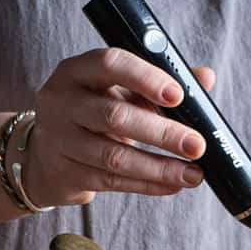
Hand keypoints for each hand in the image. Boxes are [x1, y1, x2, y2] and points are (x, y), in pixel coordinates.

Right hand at [20, 48, 215, 206]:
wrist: (46, 156)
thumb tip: (205, 78)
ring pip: (114, 157)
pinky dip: (147, 184)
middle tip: (197, 145)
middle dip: (162, 133)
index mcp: (76, 71)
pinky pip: (112, 181)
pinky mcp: (65, 173)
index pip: (110, 64)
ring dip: (159, 167)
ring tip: (192, 175)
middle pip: (114, 116)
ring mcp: (59, 140)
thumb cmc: (91, 114)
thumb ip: (157, 84)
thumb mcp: (117, 92)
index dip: (145, 78)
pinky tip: (172, 185)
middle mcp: (61, 102)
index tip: (178, 96)